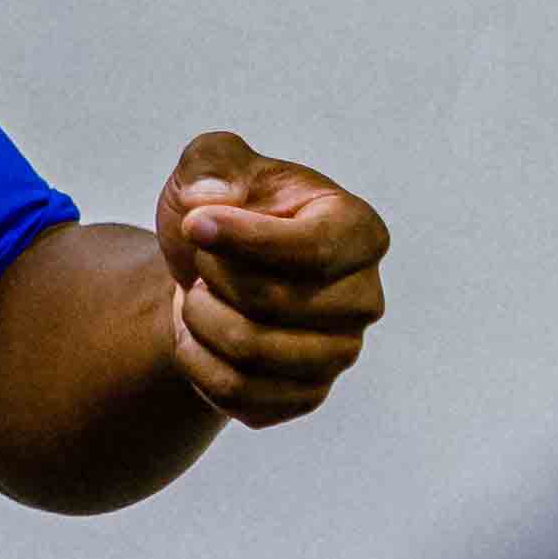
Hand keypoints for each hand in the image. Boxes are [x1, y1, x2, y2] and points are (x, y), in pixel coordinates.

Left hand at [151, 132, 387, 427]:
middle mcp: (364, 299)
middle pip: (274, 303)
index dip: (245, 240)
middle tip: (202, 261)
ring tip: (198, 295)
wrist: (207, 274)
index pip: (313, 250)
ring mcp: (339, 355)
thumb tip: (211, 196)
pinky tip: (197, 334)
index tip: (193, 224)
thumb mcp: (212, 164)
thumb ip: (212, 162)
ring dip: (200, 318)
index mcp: (360, 233)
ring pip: (252, 351)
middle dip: (213, 277)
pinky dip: (196, 360)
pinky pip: (237, 393)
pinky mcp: (304, 397)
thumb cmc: (222, 211)